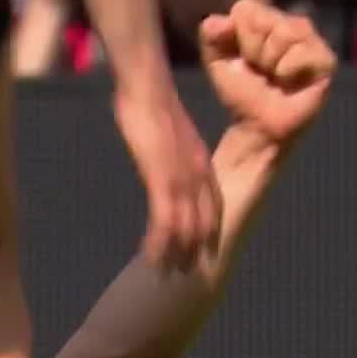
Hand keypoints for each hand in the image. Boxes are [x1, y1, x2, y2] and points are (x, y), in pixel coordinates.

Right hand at [112, 71, 223, 269]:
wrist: (146, 84)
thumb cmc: (149, 100)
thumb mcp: (167, 133)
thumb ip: (169, 150)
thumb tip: (161, 159)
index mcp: (200, 162)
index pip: (211, 205)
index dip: (205, 230)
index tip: (198, 250)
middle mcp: (198, 173)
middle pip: (203, 222)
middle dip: (192, 251)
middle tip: (180, 273)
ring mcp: (182, 177)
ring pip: (185, 226)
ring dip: (174, 253)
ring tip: (162, 274)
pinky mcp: (162, 178)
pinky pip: (164, 218)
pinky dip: (159, 242)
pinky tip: (150, 257)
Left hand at [200, 0, 335, 147]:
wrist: (258, 127)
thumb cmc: (242, 93)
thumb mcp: (217, 62)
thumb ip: (212, 34)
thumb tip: (223, 21)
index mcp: (266, 19)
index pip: (245, 8)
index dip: (238, 38)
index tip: (243, 60)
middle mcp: (291, 25)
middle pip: (264, 19)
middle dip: (253, 51)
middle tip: (261, 72)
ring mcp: (312, 41)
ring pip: (285, 32)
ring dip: (271, 62)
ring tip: (276, 78)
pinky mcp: (326, 60)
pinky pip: (300, 53)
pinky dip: (287, 71)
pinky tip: (291, 83)